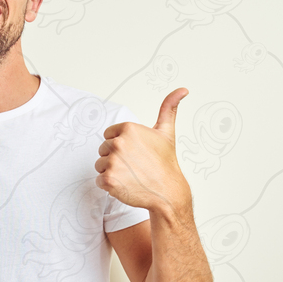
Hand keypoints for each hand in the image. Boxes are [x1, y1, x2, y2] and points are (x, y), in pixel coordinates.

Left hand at [95, 89, 191, 213]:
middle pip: (103, 150)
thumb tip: (183, 90)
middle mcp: (119, 143)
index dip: (121, 146)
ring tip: (130, 175)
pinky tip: (126, 184)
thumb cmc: (165, 163)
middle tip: (134, 166)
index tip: (134, 153)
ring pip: (100, 165)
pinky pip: (99, 181)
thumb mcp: (166, 132)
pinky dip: (110, 185)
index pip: (109, 135)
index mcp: (128, 129)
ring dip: (112, 172)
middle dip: (115, 159)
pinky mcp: (108, 179)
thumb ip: (168, 108)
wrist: (167, 191)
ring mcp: (113, 162)